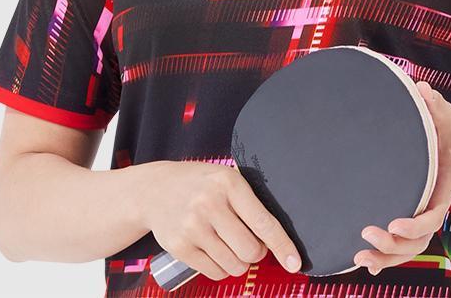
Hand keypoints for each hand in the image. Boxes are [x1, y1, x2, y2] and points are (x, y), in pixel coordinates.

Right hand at [142, 161, 301, 280]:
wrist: (155, 189)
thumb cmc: (199, 184)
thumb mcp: (225, 178)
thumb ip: (248, 202)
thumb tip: (275, 237)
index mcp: (229, 183)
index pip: (262, 221)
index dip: (282, 245)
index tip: (295, 262)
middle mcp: (210, 204)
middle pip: (250, 250)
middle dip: (257, 253)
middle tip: (251, 243)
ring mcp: (193, 227)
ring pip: (234, 265)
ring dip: (239, 262)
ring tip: (230, 245)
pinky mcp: (179, 247)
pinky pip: (214, 272)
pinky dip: (222, 268)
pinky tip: (215, 251)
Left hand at [354, 80, 450, 275]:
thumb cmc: (450, 130)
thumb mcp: (448, 115)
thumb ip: (436, 105)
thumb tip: (422, 89)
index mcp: (443, 187)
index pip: (434, 215)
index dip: (415, 224)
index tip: (394, 223)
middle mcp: (433, 207)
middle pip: (418, 241)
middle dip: (393, 246)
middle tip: (366, 233)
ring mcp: (421, 215)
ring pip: (408, 250)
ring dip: (386, 257)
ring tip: (359, 256)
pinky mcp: (409, 215)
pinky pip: (400, 246)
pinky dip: (384, 257)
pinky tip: (362, 259)